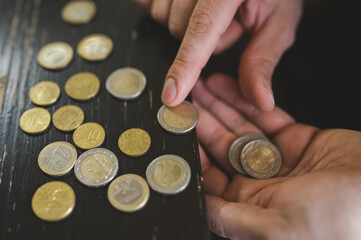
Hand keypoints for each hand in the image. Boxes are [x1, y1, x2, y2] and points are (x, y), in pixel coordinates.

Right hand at [134, 0, 302, 110]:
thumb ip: (262, 61)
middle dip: (202, 39)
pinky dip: (168, 10)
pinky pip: (151, 2)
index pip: (202, 29)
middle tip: (233, 25)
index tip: (172, 95)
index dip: (185, 65)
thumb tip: (259, 100)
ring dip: (185, 22)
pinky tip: (190, 7)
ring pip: (162, 15)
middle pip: (177, 26)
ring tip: (216, 12)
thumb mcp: (278, 22)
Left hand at [192, 74, 360, 238]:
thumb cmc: (339, 223)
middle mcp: (264, 185)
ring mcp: (282, 161)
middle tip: (187, 101)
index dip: (194, 151)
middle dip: (204, 122)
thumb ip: (230, 218)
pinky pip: (268, 119)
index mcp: (252, 208)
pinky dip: (250, 103)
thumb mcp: (274, 228)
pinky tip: (232, 89)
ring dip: (223, 108)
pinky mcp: (301, 141)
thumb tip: (197, 206)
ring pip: (243, 130)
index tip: (180, 129)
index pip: (211, 177)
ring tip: (204, 88)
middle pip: (224, 148)